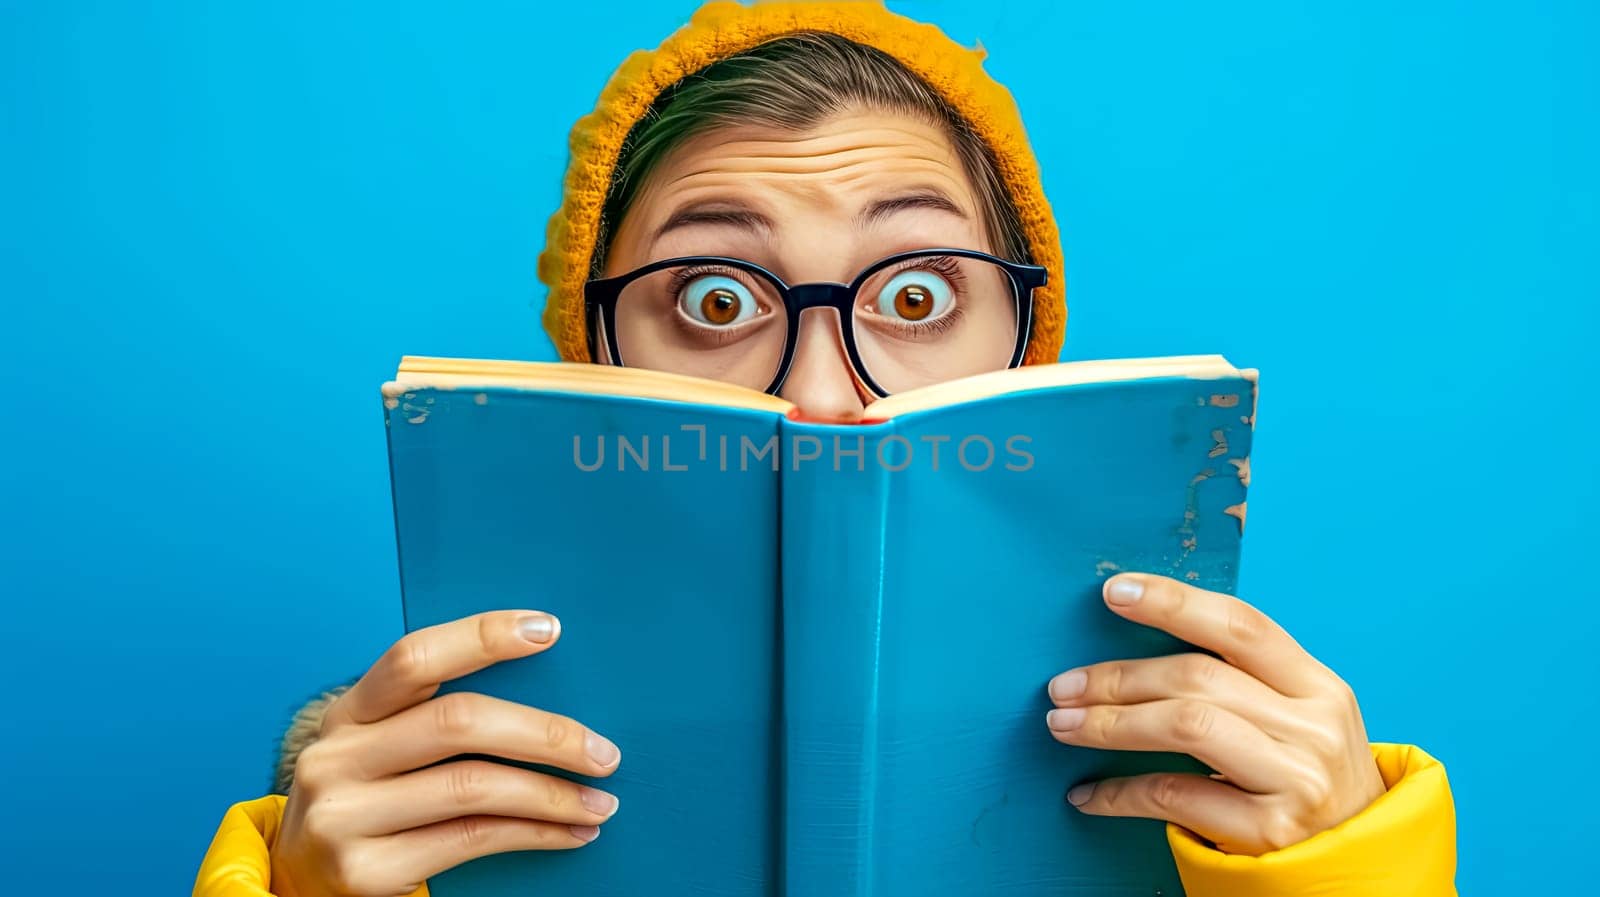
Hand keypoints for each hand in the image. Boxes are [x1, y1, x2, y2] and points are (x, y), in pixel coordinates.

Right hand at [270, 611, 622, 896]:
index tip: (549, 629)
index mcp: (348, 714)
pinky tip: (570, 832)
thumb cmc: (367, 802)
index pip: (414, 656)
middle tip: (605, 752)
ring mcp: (345, 817)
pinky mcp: (365, 873)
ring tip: (601, 802)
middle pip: (458, 722)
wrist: (298, 884)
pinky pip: (472, 840)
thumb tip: (552, 699)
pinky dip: (534, 833)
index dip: (482, 635)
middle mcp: (336, 758)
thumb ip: (433, 718)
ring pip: (473, 787)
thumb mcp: (379, 749)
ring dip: (552, 794)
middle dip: (546, 734)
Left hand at [1045, 573, 1385, 855]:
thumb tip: (1138, 647)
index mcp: (1319, 686)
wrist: (1360, 863)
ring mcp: (1295, 779)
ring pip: (1185, 726)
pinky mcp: (1268, 832)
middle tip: (1062, 686)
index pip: (1240, 625)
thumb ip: (1241, 682)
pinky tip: (1087, 794)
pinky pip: (1174, 796)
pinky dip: (1119, 793)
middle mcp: (1313, 727)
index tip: (1113, 591)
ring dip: (1110, 724)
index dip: (1174, 601)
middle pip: (1198, 677)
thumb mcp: (1298, 719)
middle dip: (1118, 677)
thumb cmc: (1307, 778)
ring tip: (1063, 726)